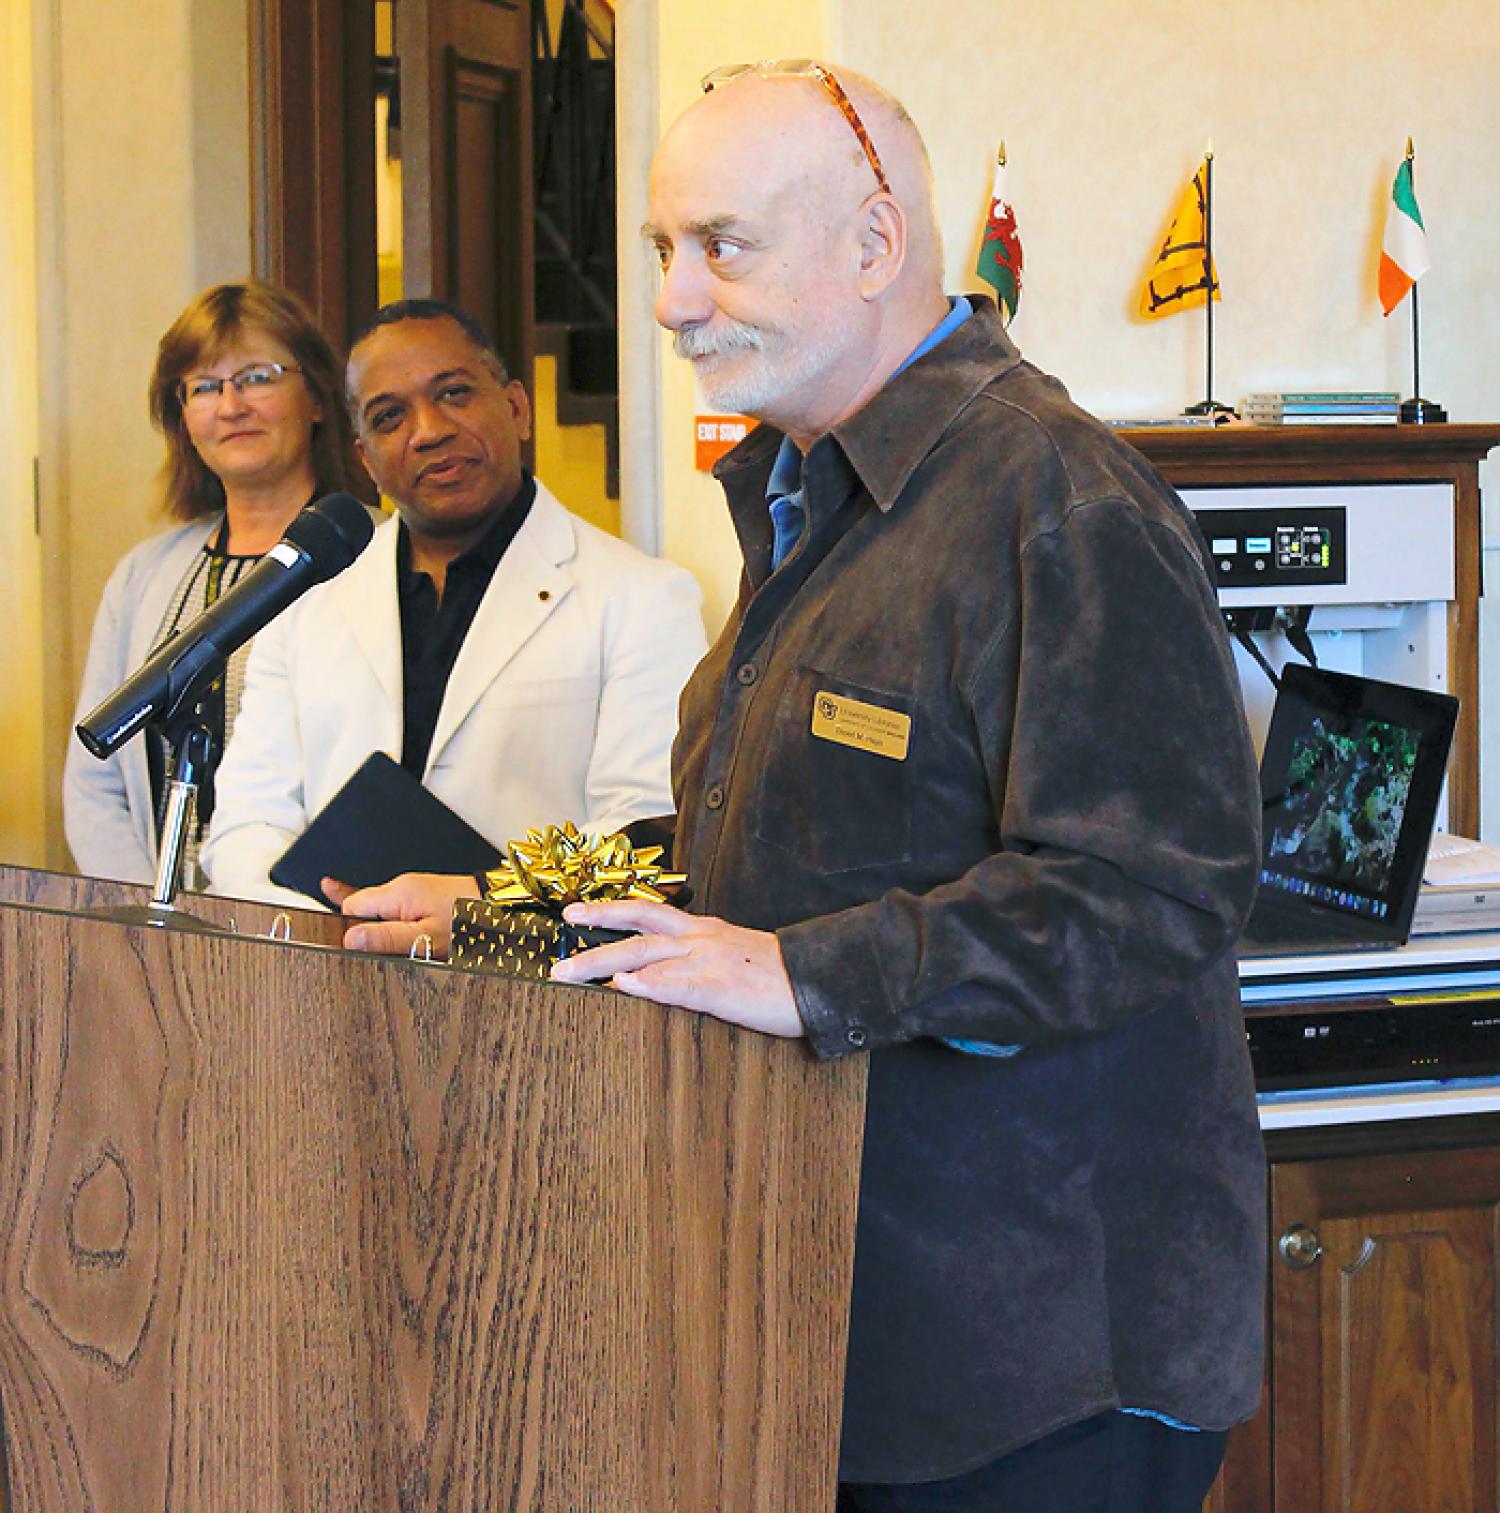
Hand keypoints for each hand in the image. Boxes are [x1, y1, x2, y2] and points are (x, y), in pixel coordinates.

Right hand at [326, 872, 476, 956]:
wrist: (500, 904)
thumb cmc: (468, 920)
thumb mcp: (426, 937)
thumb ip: (387, 938)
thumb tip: (350, 940)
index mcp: (398, 893)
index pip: (351, 906)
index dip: (349, 929)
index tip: (352, 948)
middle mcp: (402, 887)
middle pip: (365, 909)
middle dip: (366, 930)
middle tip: (378, 951)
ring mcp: (413, 890)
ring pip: (383, 911)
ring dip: (385, 929)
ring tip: (397, 947)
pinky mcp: (424, 895)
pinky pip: (398, 905)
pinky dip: (387, 915)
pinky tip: (372, 919)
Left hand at [549, 898, 804, 1038]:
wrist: (822, 983)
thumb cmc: (782, 979)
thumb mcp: (736, 960)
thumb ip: (700, 965)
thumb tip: (660, 980)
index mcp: (705, 930)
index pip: (650, 912)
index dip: (612, 910)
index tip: (578, 913)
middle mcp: (702, 936)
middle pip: (638, 924)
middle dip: (595, 927)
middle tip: (559, 936)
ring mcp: (709, 958)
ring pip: (644, 952)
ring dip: (601, 962)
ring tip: (568, 973)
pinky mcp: (720, 986)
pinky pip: (675, 984)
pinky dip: (645, 984)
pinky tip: (620, 988)